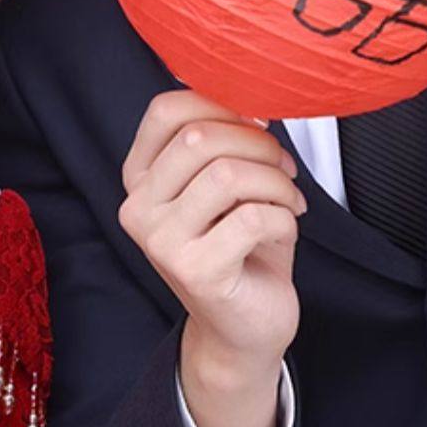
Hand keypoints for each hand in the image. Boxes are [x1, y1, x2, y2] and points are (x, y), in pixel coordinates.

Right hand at [120, 91, 303, 426]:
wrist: (244, 327)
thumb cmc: (240, 247)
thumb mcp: (224, 186)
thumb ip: (224, 142)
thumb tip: (253, 99)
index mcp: (140, 178)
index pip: (165, 110)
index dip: (221, 103)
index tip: (257, 124)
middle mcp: (138, 208)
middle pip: (200, 138)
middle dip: (259, 144)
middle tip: (283, 167)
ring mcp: (161, 242)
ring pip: (228, 175)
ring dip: (275, 182)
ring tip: (288, 199)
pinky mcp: (195, 271)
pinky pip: (253, 217)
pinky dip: (285, 216)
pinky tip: (287, 227)